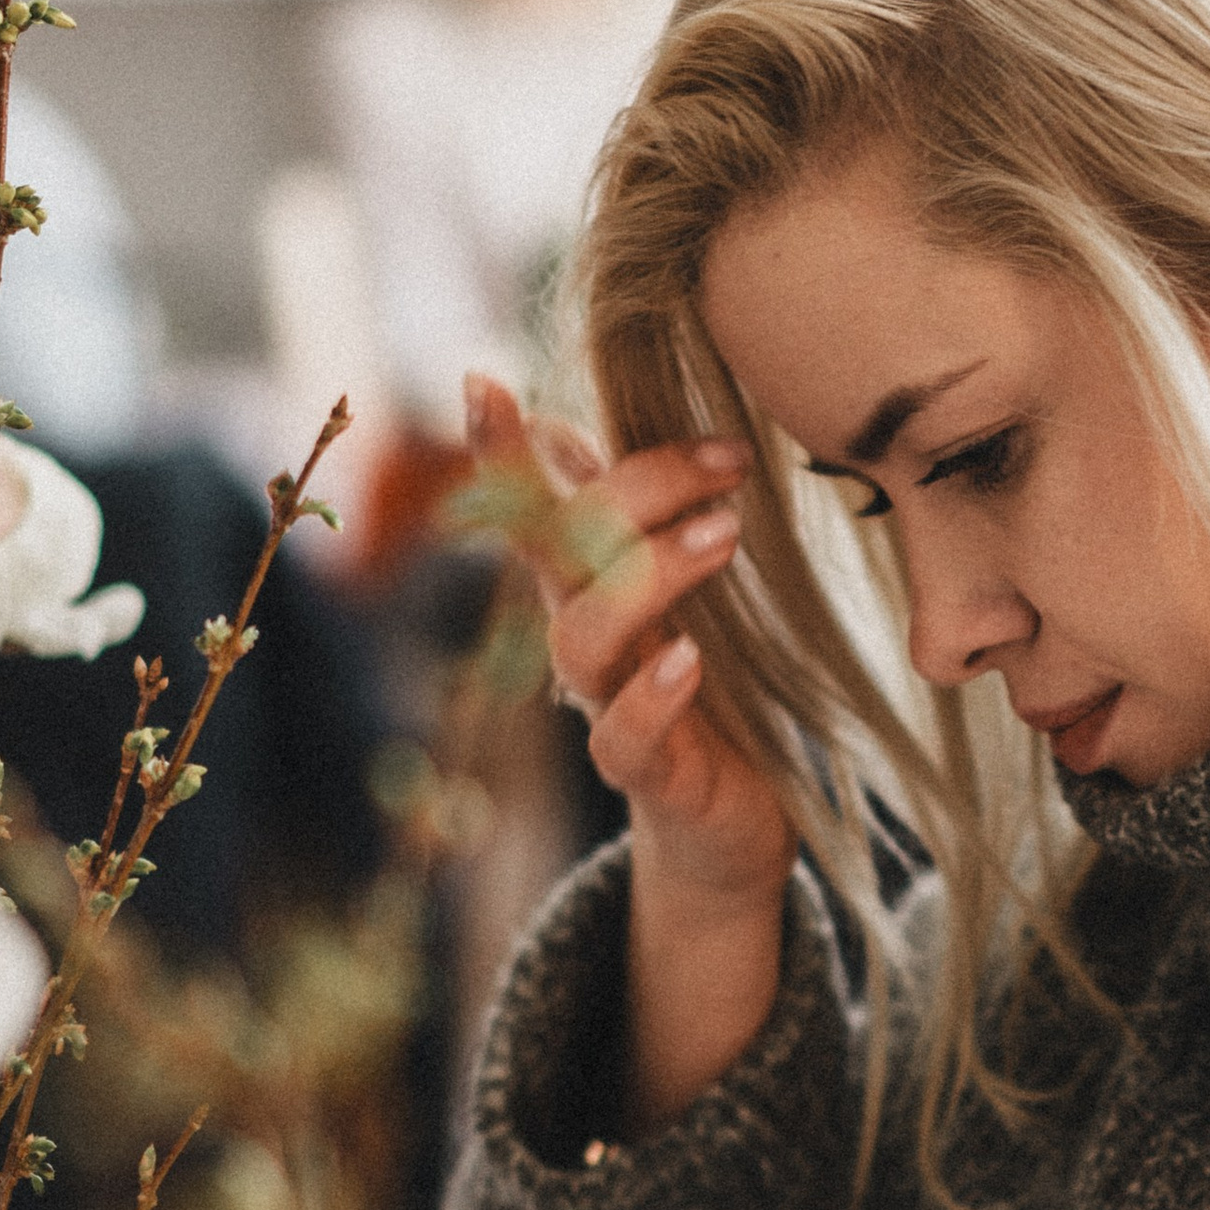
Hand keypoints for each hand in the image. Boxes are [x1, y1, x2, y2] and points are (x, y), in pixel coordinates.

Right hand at [468, 374, 796, 1127]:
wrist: (725, 828)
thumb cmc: (704, 694)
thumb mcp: (669, 593)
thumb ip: (625, 512)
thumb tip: (570, 419)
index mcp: (589, 588)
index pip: (536, 506)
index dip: (501, 451)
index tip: (483, 381)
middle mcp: (585, 642)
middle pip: (560, 555)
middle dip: (632, 489)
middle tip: (725, 460)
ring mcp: (609, 708)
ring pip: (582, 639)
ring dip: (646, 576)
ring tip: (723, 537)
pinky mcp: (650, 777)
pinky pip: (623, 740)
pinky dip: (650, 698)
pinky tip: (686, 660)